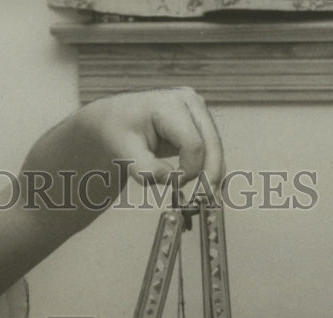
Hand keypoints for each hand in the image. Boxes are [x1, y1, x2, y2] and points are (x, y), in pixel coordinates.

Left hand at [75, 87, 224, 192]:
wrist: (116, 118)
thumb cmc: (119, 131)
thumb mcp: (124, 151)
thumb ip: (145, 168)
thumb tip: (170, 180)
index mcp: (169, 105)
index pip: (192, 144)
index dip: (188, 170)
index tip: (174, 186)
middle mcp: (189, 101)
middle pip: (211, 143)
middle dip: (211, 174)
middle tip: (205, 201)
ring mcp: (198, 109)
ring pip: (215, 146)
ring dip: (214, 173)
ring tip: (209, 199)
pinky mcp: (199, 121)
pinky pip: (211, 147)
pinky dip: (210, 168)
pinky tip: (208, 187)